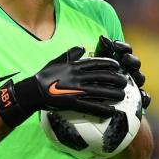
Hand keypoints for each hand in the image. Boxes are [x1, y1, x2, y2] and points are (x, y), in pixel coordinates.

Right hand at [0, 47, 126, 126]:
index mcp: (76, 65)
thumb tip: (82, 47)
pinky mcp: (72, 102)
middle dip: (116, 79)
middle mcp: (78, 76)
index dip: (110, 64)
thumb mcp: (58, 60)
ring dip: (113, 94)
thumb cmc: (45, 74)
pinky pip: (90, 106)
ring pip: (100, 91)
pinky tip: (111, 112)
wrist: (33, 90)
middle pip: (103, 77)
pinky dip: (102, 109)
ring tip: (123, 96)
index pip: (97, 63)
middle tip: (125, 82)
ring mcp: (76, 89)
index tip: (119, 66)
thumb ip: (71, 53)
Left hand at [95, 36, 150, 109]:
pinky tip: (143, 97)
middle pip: (135, 63)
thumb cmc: (98, 73)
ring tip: (136, 76)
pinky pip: (144, 97)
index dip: (123, 47)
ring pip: (140, 78)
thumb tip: (103, 37)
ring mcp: (134, 83)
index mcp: (122, 59)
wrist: (96, 93)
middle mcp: (130, 70)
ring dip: (139, 76)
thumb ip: (102, 49)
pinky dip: (145, 97)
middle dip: (131, 60)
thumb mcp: (98, 60)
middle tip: (125, 58)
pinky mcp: (135, 97)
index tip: (115, 45)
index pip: (126, 50)